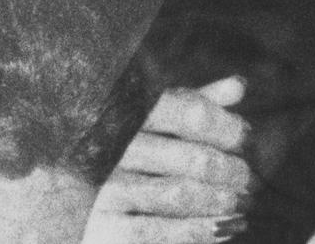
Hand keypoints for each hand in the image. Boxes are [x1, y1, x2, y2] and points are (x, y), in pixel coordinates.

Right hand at [85, 76, 255, 243]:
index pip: (192, 112)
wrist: (67, 203)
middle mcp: (115, 147)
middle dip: (229, 171)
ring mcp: (107, 189)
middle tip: (247, 179)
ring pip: (180, 195)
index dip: (225, 127)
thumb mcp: (159, 120)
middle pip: (195, 159)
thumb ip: (196, 103)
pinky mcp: (104, 228)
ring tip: (239, 202)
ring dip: (219, 202)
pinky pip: (159, 231)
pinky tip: (222, 229)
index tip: (244, 138)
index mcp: (129, 111)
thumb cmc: (128, 152)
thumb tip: (240, 85)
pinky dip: (197, 232)